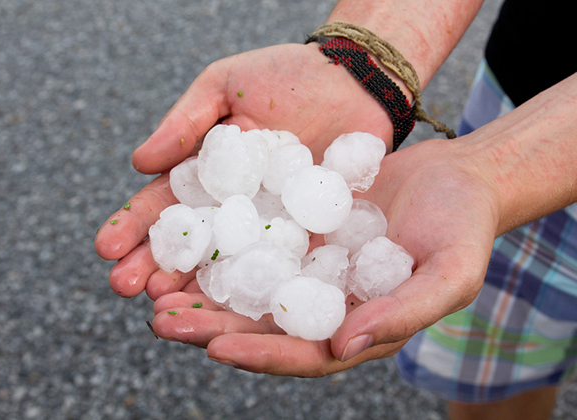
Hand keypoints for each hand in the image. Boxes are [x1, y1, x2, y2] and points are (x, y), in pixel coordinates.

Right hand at [95, 42, 397, 297]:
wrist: (352, 80)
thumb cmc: (284, 76)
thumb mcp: (224, 86)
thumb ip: (185, 123)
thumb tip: (138, 163)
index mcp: (206, 175)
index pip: (162, 205)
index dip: (133, 226)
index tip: (105, 248)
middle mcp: (232, 207)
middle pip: (189, 244)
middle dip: (154, 267)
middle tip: (125, 288)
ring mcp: (269, 225)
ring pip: (227, 264)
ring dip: (194, 288)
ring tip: (165, 307)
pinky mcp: (308, 234)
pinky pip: (281, 264)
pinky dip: (256, 287)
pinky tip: (232, 306)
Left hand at [139, 137, 498, 376]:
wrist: (457, 178)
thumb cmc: (463, 230)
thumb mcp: (450, 274)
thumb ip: (405, 313)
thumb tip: (343, 348)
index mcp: (356, 327)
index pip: (302, 354)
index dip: (261, 354)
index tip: (217, 348)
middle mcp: (324, 303)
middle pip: (261, 325)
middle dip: (211, 328)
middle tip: (162, 321)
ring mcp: (308, 265)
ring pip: (248, 285)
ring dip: (202, 290)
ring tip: (156, 289)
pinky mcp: (299, 227)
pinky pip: (255, 237)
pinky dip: (222, 242)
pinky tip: (189, 235)